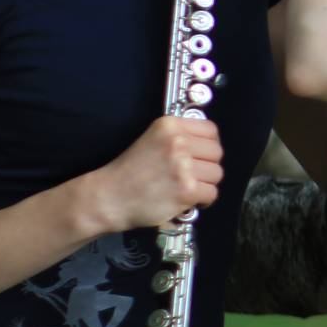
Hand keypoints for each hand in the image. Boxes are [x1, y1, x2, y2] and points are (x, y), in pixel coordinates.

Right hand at [92, 116, 224, 229]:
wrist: (109, 197)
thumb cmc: (129, 172)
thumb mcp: (151, 139)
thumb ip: (178, 137)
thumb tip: (208, 144)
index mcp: (169, 126)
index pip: (210, 130)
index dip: (209, 145)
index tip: (202, 155)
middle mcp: (178, 142)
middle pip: (216, 152)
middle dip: (208, 166)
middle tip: (194, 176)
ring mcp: (183, 166)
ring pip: (216, 174)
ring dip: (205, 184)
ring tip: (188, 189)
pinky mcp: (187, 190)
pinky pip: (211, 194)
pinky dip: (202, 201)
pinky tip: (188, 201)